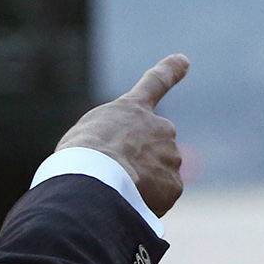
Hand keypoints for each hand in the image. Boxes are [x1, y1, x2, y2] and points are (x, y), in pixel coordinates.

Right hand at [56, 55, 189, 216]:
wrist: (95, 179)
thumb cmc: (81, 157)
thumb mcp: (87, 137)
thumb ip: (112, 140)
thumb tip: (129, 164)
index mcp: (132, 110)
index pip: (155, 83)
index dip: (169, 71)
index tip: (183, 60)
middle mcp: (159, 128)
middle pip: (155, 147)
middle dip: (142, 161)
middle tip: (117, 175)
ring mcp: (170, 156)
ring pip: (159, 173)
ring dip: (144, 184)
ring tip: (119, 190)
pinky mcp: (174, 185)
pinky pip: (162, 196)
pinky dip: (150, 203)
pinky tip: (130, 203)